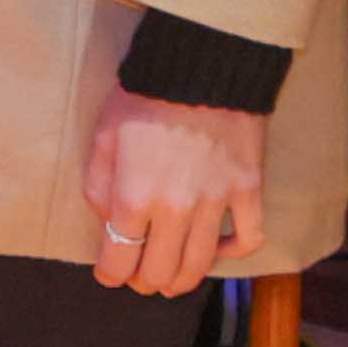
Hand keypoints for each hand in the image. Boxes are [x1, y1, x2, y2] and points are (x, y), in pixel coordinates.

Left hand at [79, 90, 264, 300]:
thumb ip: (98, 186)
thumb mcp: (103, 137)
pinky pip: (249, 237)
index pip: (118, 260)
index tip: (108, 272)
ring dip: (181, 280)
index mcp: (134, 195)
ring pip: (200, 265)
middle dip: (142, 282)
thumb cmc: (145, 97)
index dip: (109, 274)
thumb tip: (107, 221)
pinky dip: (234, 252)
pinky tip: (219, 249)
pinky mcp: (248, 188)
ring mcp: (216, 201)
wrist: (201, 64)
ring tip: (171, 279)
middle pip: (159, 272)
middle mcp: (175, 207)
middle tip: (138, 276)